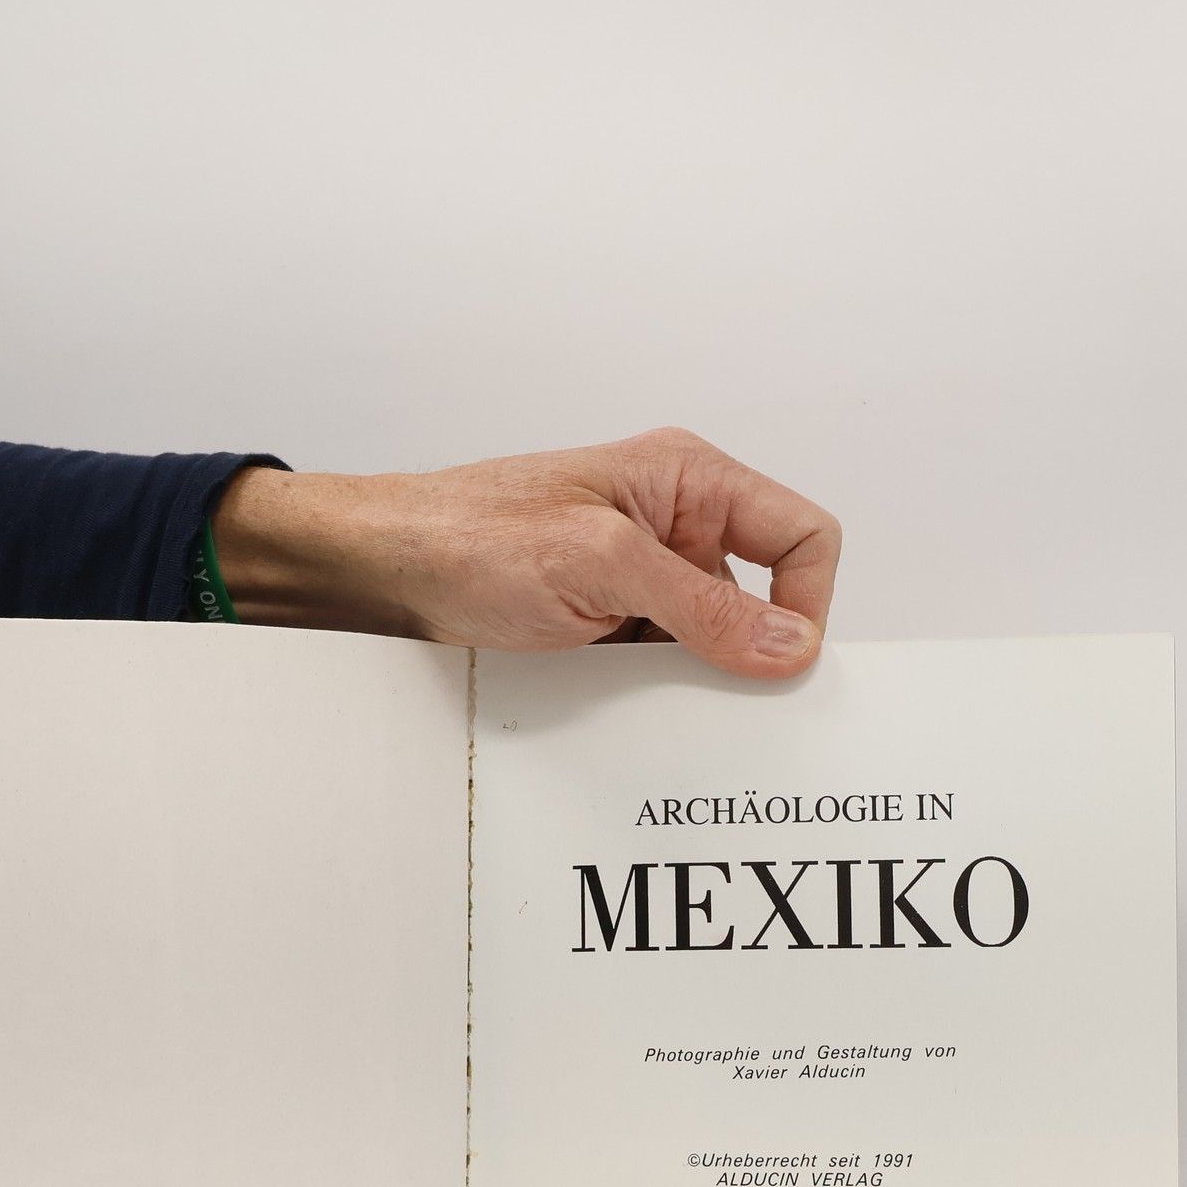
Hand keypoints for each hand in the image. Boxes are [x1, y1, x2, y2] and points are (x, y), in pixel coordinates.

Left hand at [211, 427, 841, 678]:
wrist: (380, 569)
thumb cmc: (469, 536)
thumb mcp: (600, 565)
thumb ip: (704, 606)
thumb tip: (793, 645)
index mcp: (689, 480)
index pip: (803, 536)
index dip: (807, 601)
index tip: (780, 663)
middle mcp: (679, 524)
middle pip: (769, 596)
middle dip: (754, 652)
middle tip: (730, 704)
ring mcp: (647, 576)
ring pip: (719, 643)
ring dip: (698, 679)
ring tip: (650, 699)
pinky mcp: (616, 620)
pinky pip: (668, 666)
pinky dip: (658, 695)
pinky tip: (623, 706)